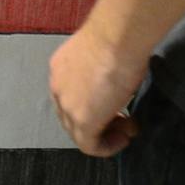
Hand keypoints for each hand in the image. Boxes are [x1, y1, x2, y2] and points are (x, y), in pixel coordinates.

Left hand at [48, 25, 145, 157]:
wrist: (117, 37)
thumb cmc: (116, 38)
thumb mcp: (102, 56)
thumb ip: (100, 72)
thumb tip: (115, 84)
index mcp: (61, 68)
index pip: (71, 96)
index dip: (95, 105)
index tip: (117, 106)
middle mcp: (58, 87)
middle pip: (72, 115)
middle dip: (100, 122)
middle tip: (125, 121)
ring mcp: (67, 105)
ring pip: (79, 132)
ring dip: (104, 135)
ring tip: (127, 131)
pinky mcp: (83, 120)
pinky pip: (89, 145)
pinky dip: (106, 147)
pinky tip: (122, 139)